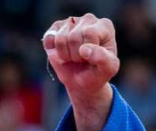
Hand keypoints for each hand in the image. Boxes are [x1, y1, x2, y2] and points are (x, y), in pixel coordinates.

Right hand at [43, 14, 118, 130]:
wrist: (82, 85)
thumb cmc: (98, 78)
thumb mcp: (108, 72)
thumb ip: (104, 60)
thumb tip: (88, 50)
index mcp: (105, 28)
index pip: (89, 36)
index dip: (87, 54)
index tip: (90, 64)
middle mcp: (89, 20)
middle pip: (73, 37)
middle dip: (75, 55)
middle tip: (81, 64)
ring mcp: (71, 23)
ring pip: (59, 38)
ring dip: (64, 55)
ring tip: (72, 61)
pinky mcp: (54, 29)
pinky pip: (47, 38)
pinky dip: (52, 51)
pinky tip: (61, 56)